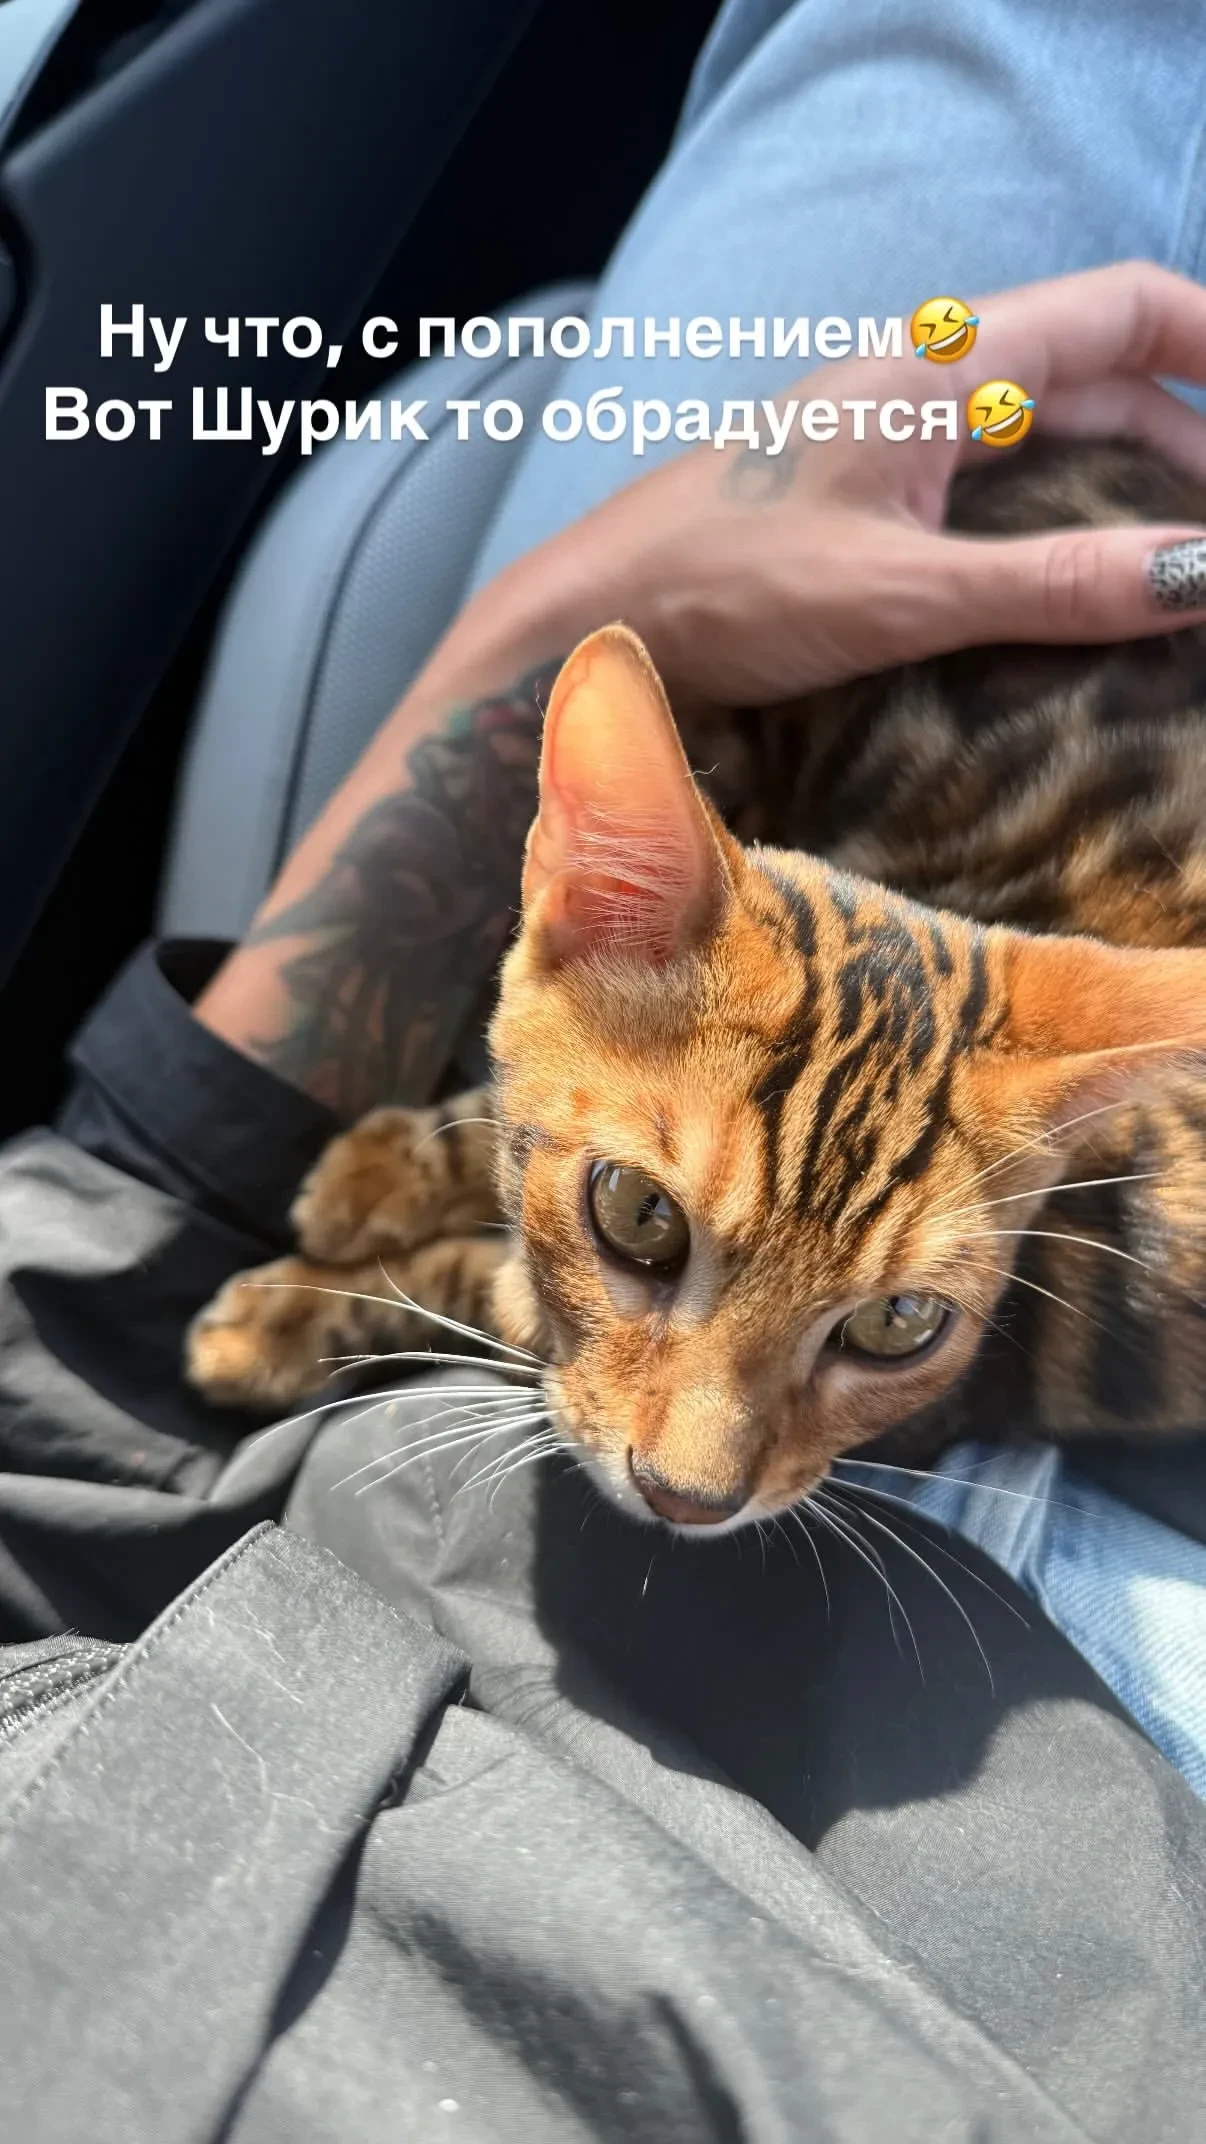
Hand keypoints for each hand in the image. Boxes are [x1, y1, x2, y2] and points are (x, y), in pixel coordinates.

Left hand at [521, 260, 1205, 706]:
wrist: (589, 622)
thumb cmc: (718, 590)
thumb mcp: (902, 594)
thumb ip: (1054, 583)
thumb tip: (1197, 579)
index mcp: (939, 370)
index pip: (1120, 311)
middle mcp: (921, 384)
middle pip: (1097, 379)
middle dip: (1182, 441)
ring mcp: (890, 438)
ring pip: (1045, 436)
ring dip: (1123, 487)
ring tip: (1177, 566)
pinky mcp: (864, 495)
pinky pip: (992, 485)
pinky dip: (1058, 520)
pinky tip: (1077, 581)